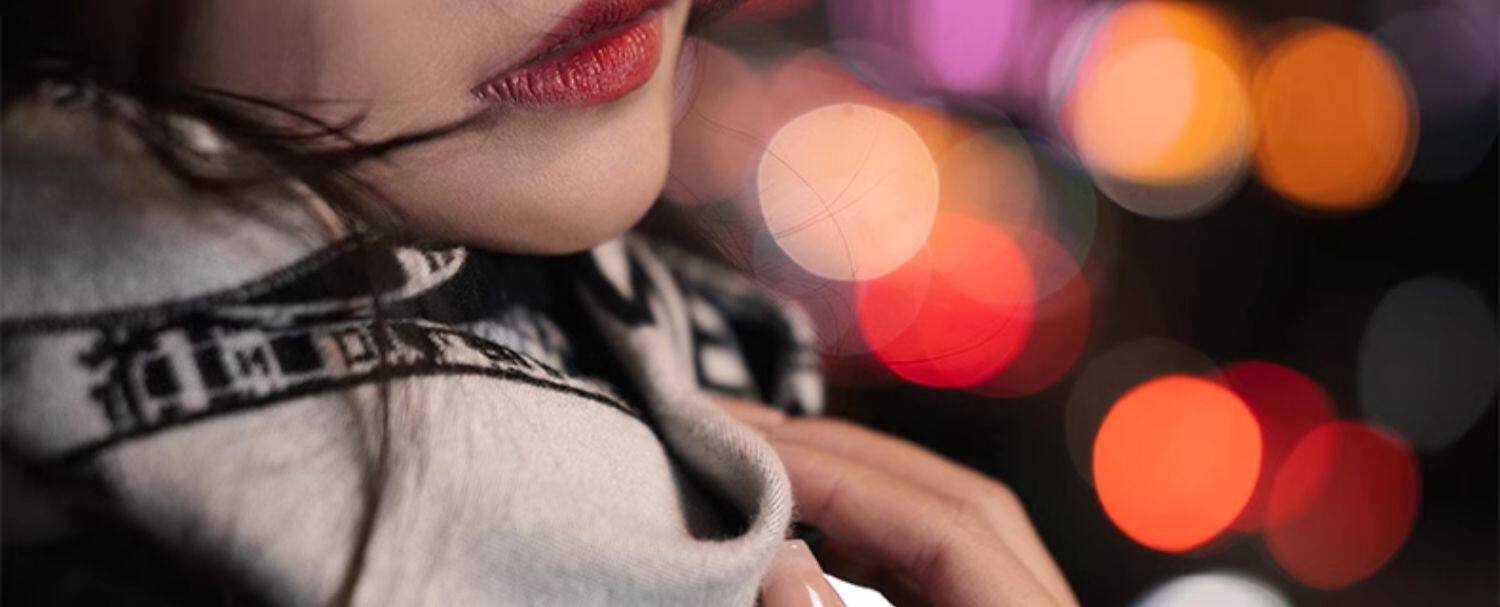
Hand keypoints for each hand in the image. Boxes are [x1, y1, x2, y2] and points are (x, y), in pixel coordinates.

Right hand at [722, 399, 1077, 606]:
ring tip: (754, 465)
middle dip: (843, 459)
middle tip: (736, 431)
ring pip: (944, 526)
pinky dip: (862, 538)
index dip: (844, 481)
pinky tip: (797, 527)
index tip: (747, 455)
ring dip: (846, 489)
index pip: (950, 526)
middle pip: (957, 503)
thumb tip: (779, 561)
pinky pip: (931, 568)